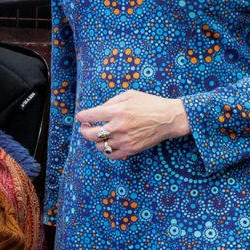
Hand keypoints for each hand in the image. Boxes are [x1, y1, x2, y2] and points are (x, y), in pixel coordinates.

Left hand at [75, 89, 189, 159]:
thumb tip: (97, 111)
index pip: (90, 115)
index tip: (81, 117)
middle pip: (90, 134)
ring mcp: (124, 140)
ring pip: (99, 146)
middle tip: (85, 127)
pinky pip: (111, 155)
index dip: (82, 116)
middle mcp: (118, 126)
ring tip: (100, 135)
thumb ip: (111, 102)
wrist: (168, 118)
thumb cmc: (149, 103)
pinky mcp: (131, 150)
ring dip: (96, 140)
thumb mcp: (129, 95)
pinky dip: (106, 150)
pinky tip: (109, 143)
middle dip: (84, 130)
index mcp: (117, 111)